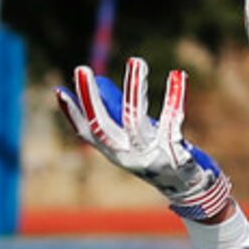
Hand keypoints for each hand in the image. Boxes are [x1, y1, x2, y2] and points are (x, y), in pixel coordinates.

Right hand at [56, 58, 234, 222]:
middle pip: (102, 127)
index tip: (59, 91)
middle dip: (90, 98)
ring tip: (136, 60)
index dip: (72, 114)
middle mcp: (128, 155)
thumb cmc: (157, 155)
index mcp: (115, 151)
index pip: (87, 133)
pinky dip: (175, 96)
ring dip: (134, 87)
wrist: (188, 188)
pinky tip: (177, 74)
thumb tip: (101, 85)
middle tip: (81, 68)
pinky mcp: (174, 153)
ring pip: (135, 120)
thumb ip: (119, 116)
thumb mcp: (134, 139)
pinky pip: (172, 120)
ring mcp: (150, 156)